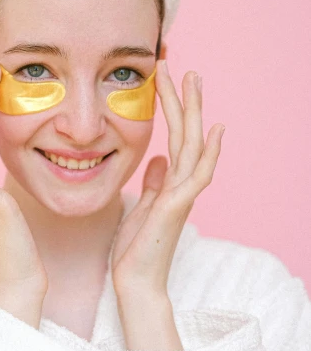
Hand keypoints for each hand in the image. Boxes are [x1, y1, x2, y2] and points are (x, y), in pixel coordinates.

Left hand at [112, 62, 224, 300]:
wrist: (135, 282)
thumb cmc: (136, 249)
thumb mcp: (140, 207)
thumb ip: (152, 184)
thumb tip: (158, 160)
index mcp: (169, 182)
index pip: (173, 136)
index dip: (170, 108)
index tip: (163, 80)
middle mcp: (180, 184)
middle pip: (186, 133)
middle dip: (184, 99)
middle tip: (183, 67)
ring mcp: (182, 194)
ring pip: (192, 145)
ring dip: (194, 112)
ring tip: (195, 80)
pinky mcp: (178, 206)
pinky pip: (197, 174)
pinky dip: (207, 152)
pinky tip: (214, 130)